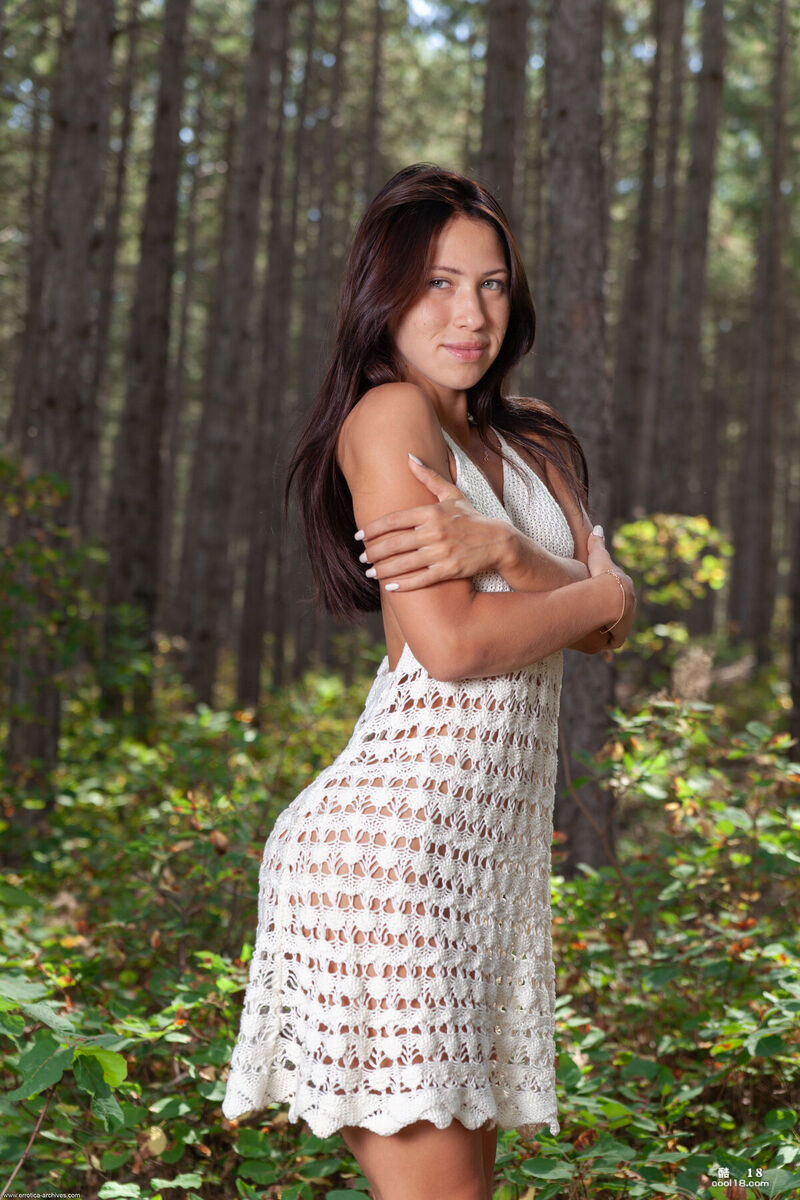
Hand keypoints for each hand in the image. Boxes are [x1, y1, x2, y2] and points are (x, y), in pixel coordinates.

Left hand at [355, 453, 515, 590]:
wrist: (498, 541)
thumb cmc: (471, 517)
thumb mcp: (452, 494)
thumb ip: (429, 477)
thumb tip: (409, 457)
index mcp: (432, 512)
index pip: (394, 520)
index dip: (373, 529)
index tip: (359, 536)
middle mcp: (435, 532)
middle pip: (395, 543)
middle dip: (374, 551)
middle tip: (362, 557)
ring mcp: (442, 553)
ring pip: (404, 563)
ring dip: (383, 569)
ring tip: (370, 572)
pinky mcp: (449, 571)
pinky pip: (421, 579)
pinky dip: (404, 584)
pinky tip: (390, 587)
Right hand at [587, 525, 635, 645]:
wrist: (609, 595)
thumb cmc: (601, 576)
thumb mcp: (598, 558)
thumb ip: (597, 544)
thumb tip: (598, 527)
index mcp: (626, 588)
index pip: (618, 593)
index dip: (606, 595)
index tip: (596, 598)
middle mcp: (630, 605)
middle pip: (620, 611)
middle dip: (610, 614)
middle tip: (594, 616)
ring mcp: (627, 621)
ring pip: (616, 626)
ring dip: (607, 629)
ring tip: (592, 631)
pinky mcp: (621, 636)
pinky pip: (612, 641)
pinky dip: (606, 641)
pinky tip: (596, 642)